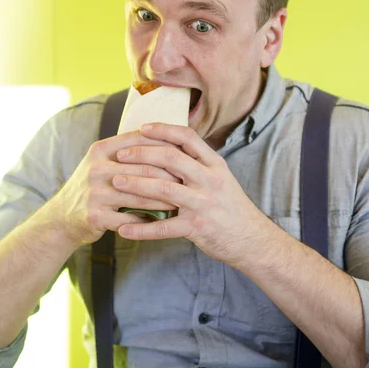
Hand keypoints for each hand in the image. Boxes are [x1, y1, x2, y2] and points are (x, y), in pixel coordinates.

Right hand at [45, 130, 180, 246]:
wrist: (62, 218)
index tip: (185, 153)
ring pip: (141, 194)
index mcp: (100, 150)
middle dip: (170, 175)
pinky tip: (165, 222)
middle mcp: (96, 168)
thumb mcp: (102, 161)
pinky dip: (150, 220)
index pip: (139, 140)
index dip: (165, 145)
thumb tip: (169, 139)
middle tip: (190, 180)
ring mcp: (94, 192)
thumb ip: (128, 151)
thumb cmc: (93, 186)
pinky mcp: (95, 216)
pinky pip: (131, 218)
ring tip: (183, 201)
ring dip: (165, 200)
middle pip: (143, 168)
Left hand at [114, 123, 272, 267]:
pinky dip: (141, 229)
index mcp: (214, 164)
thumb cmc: (230, 206)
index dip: (163, 129)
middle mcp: (209, 180)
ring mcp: (203, 203)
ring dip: (136, 184)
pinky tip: (123, 228)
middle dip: (141, 154)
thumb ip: (197, 164)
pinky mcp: (197, 227)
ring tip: (116, 182)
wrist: (253, 240)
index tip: (142, 128)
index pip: (187, 137)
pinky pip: (164, 228)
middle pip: (171, 158)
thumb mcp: (220, 178)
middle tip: (119, 154)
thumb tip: (167, 148)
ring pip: (164, 189)